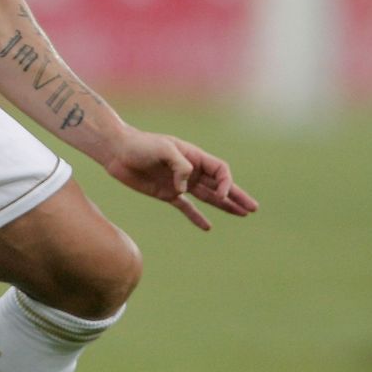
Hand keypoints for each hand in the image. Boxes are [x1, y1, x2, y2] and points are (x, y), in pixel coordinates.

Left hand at [101, 130, 259, 230]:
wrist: (117, 152)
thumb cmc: (140, 145)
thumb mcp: (163, 149)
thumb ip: (179, 165)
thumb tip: (185, 187)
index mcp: (193, 156)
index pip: (220, 170)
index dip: (226, 183)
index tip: (221, 194)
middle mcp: (190, 170)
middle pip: (220, 185)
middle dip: (237, 196)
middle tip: (253, 208)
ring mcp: (180, 183)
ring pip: (208, 197)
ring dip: (224, 205)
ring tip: (242, 214)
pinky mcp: (167, 194)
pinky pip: (186, 207)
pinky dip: (196, 217)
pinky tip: (207, 226)